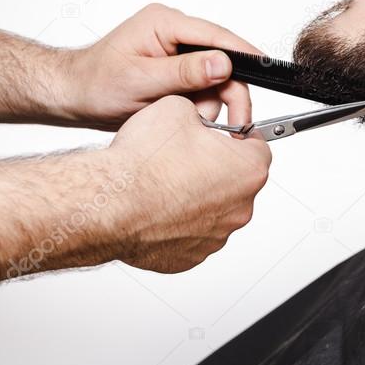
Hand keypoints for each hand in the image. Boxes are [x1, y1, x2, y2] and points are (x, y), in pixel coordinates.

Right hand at [0, 95, 271, 288]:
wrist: (108, 203)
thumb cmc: (142, 162)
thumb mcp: (178, 106)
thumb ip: (201, 109)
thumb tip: (200, 112)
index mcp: (248, 169)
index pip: (257, 145)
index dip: (233, 136)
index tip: (217, 134)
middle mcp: (240, 208)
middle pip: (236, 180)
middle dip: (216, 167)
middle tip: (185, 155)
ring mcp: (215, 237)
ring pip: (213, 209)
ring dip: (196, 196)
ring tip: (164, 181)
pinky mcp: (190, 257)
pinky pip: (189, 234)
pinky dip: (177, 221)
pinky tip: (155, 206)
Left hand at [64, 3, 263, 130]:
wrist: (73, 98)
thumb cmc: (95, 84)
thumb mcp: (142, 80)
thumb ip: (185, 72)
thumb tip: (224, 62)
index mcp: (165, 22)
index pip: (216, 34)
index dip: (244, 53)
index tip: (266, 68)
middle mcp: (174, 33)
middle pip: (221, 59)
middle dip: (227, 92)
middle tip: (235, 122)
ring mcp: (175, 52)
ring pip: (214, 78)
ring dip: (209, 103)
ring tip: (190, 121)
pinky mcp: (175, 70)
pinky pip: (201, 87)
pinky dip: (198, 106)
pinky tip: (184, 117)